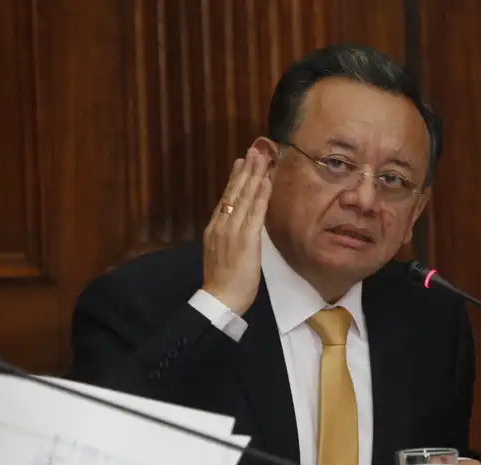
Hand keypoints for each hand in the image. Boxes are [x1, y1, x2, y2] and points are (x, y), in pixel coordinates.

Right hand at [201, 147, 272, 315]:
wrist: (220, 298)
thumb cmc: (222, 282)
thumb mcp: (220, 254)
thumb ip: (226, 238)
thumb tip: (235, 227)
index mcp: (214, 229)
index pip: (226, 199)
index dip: (234, 180)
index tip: (240, 163)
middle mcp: (222, 225)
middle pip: (234, 192)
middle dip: (245, 170)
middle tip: (253, 151)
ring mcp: (233, 230)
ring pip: (245, 197)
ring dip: (255, 176)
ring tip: (262, 158)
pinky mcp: (246, 239)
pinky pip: (256, 212)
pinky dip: (261, 195)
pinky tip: (266, 182)